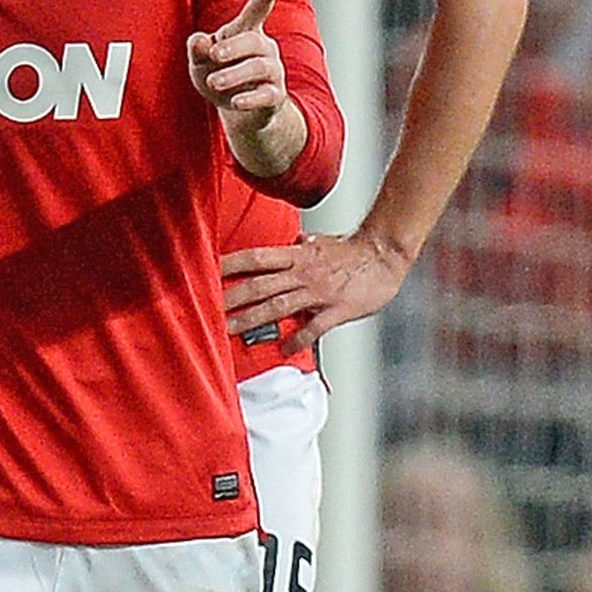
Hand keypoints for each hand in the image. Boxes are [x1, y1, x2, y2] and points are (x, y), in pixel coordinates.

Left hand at [190, 0, 286, 128]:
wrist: (242, 112)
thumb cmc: (220, 75)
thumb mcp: (201, 62)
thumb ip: (197, 50)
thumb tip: (198, 40)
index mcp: (246, 33)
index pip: (257, 11)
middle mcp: (264, 49)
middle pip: (253, 42)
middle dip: (233, 47)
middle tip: (213, 55)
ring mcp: (272, 73)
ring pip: (260, 67)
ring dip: (234, 74)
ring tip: (213, 83)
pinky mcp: (274, 96)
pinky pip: (267, 95)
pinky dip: (250, 98)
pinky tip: (236, 102)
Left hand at [222, 232, 414, 352]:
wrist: (387, 254)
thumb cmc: (356, 250)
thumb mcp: (324, 241)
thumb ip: (305, 245)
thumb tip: (294, 240)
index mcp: (297, 255)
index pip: (255, 258)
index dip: (229, 264)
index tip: (205, 269)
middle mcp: (303, 273)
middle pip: (259, 285)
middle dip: (230, 297)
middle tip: (205, 308)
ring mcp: (319, 292)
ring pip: (277, 307)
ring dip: (251, 319)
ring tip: (228, 330)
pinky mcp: (336, 309)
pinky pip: (313, 327)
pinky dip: (298, 339)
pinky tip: (285, 350)